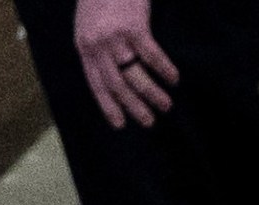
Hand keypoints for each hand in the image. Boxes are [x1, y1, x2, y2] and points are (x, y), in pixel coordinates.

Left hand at [70, 0, 177, 127]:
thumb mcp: (88, 25)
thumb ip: (96, 48)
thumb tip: (113, 74)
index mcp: (84, 46)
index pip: (96, 83)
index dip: (108, 106)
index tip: (121, 124)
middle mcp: (97, 45)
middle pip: (117, 84)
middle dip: (134, 106)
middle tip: (150, 122)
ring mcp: (115, 36)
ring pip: (134, 74)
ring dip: (152, 93)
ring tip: (166, 105)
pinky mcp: (134, 27)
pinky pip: (152, 56)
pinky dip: (164, 69)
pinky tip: (174, 78)